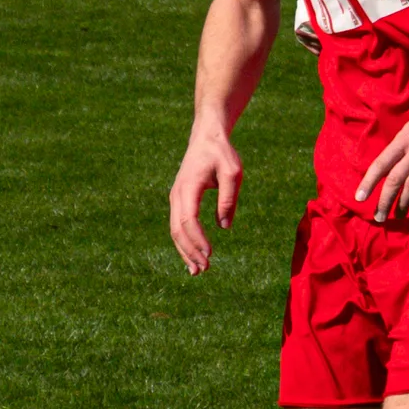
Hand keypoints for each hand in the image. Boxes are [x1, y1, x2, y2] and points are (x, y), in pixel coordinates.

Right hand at [168, 128, 244, 272]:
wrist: (207, 137)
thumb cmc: (221, 153)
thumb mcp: (233, 172)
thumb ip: (228, 198)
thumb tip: (223, 226)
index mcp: (189, 187)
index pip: (188, 220)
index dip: (198, 239)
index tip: (210, 254)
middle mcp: (177, 195)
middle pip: (177, 230)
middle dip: (190, 251)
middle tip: (205, 269)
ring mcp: (176, 198)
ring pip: (175, 230)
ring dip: (185, 251)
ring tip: (198, 271)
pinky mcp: (179, 201)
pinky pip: (178, 225)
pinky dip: (184, 243)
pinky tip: (193, 257)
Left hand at [353, 103, 408, 222]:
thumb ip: (399, 148)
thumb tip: (385, 170)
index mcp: (404, 139)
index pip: (381, 163)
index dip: (368, 182)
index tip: (359, 198)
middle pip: (395, 179)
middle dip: (384, 201)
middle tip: (379, 217)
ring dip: (403, 204)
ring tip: (397, 215)